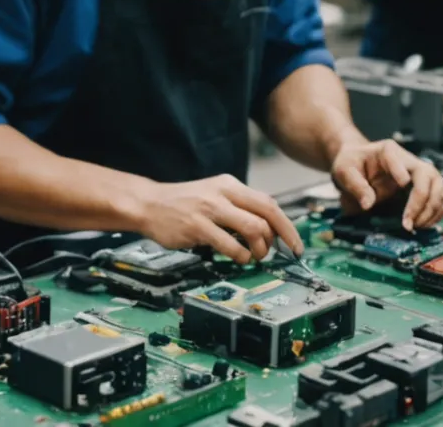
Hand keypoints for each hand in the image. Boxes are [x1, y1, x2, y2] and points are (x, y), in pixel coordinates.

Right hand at [129, 173, 303, 264]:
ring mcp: (210, 209)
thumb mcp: (213, 195)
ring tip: (253, 256)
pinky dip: (241, 256)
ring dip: (260, 249)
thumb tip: (269, 229)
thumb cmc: (182, 203)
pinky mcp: (198, 226)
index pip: (269, 204)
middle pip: (267, 215)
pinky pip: (231, 245)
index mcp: (229, 185)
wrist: (147, 203)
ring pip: (254, 229)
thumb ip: (238, 207)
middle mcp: (222, 193)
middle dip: (282, 238)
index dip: (288, 226)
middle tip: (278, 253)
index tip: (295, 244)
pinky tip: (237, 258)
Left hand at [330, 139, 442, 229]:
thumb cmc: (351, 164)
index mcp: (388, 151)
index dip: (401, 173)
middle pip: (428, 175)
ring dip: (432, 210)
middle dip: (421, 201)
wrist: (358, 165)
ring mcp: (422, 173)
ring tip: (416, 226)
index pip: (398, 159)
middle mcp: (410, 160)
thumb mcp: (343, 171)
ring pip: (440, 187)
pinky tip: (425, 224)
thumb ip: (355, 185)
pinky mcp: (428, 186)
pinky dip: (438, 212)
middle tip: (408, 223)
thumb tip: (368, 204)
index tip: (402, 184)